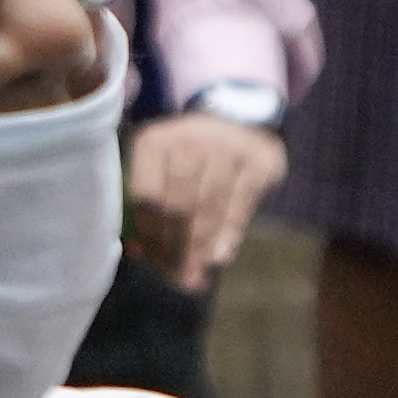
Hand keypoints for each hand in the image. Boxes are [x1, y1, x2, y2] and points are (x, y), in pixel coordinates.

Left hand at [123, 112, 282, 290]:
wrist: (239, 118)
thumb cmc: (188, 155)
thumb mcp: (161, 167)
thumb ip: (149, 205)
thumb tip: (138, 252)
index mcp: (153, 142)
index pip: (146, 196)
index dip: (149, 233)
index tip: (151, 260)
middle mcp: (189, 140)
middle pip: (178, 207)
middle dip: (176, 249)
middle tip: (177, 279)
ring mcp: (227, 148)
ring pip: (209, 210)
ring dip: (201, 249)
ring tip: (194, 277)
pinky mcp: (259, 160)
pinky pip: (240, 206)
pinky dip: (228, 235)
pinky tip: (220, 257)